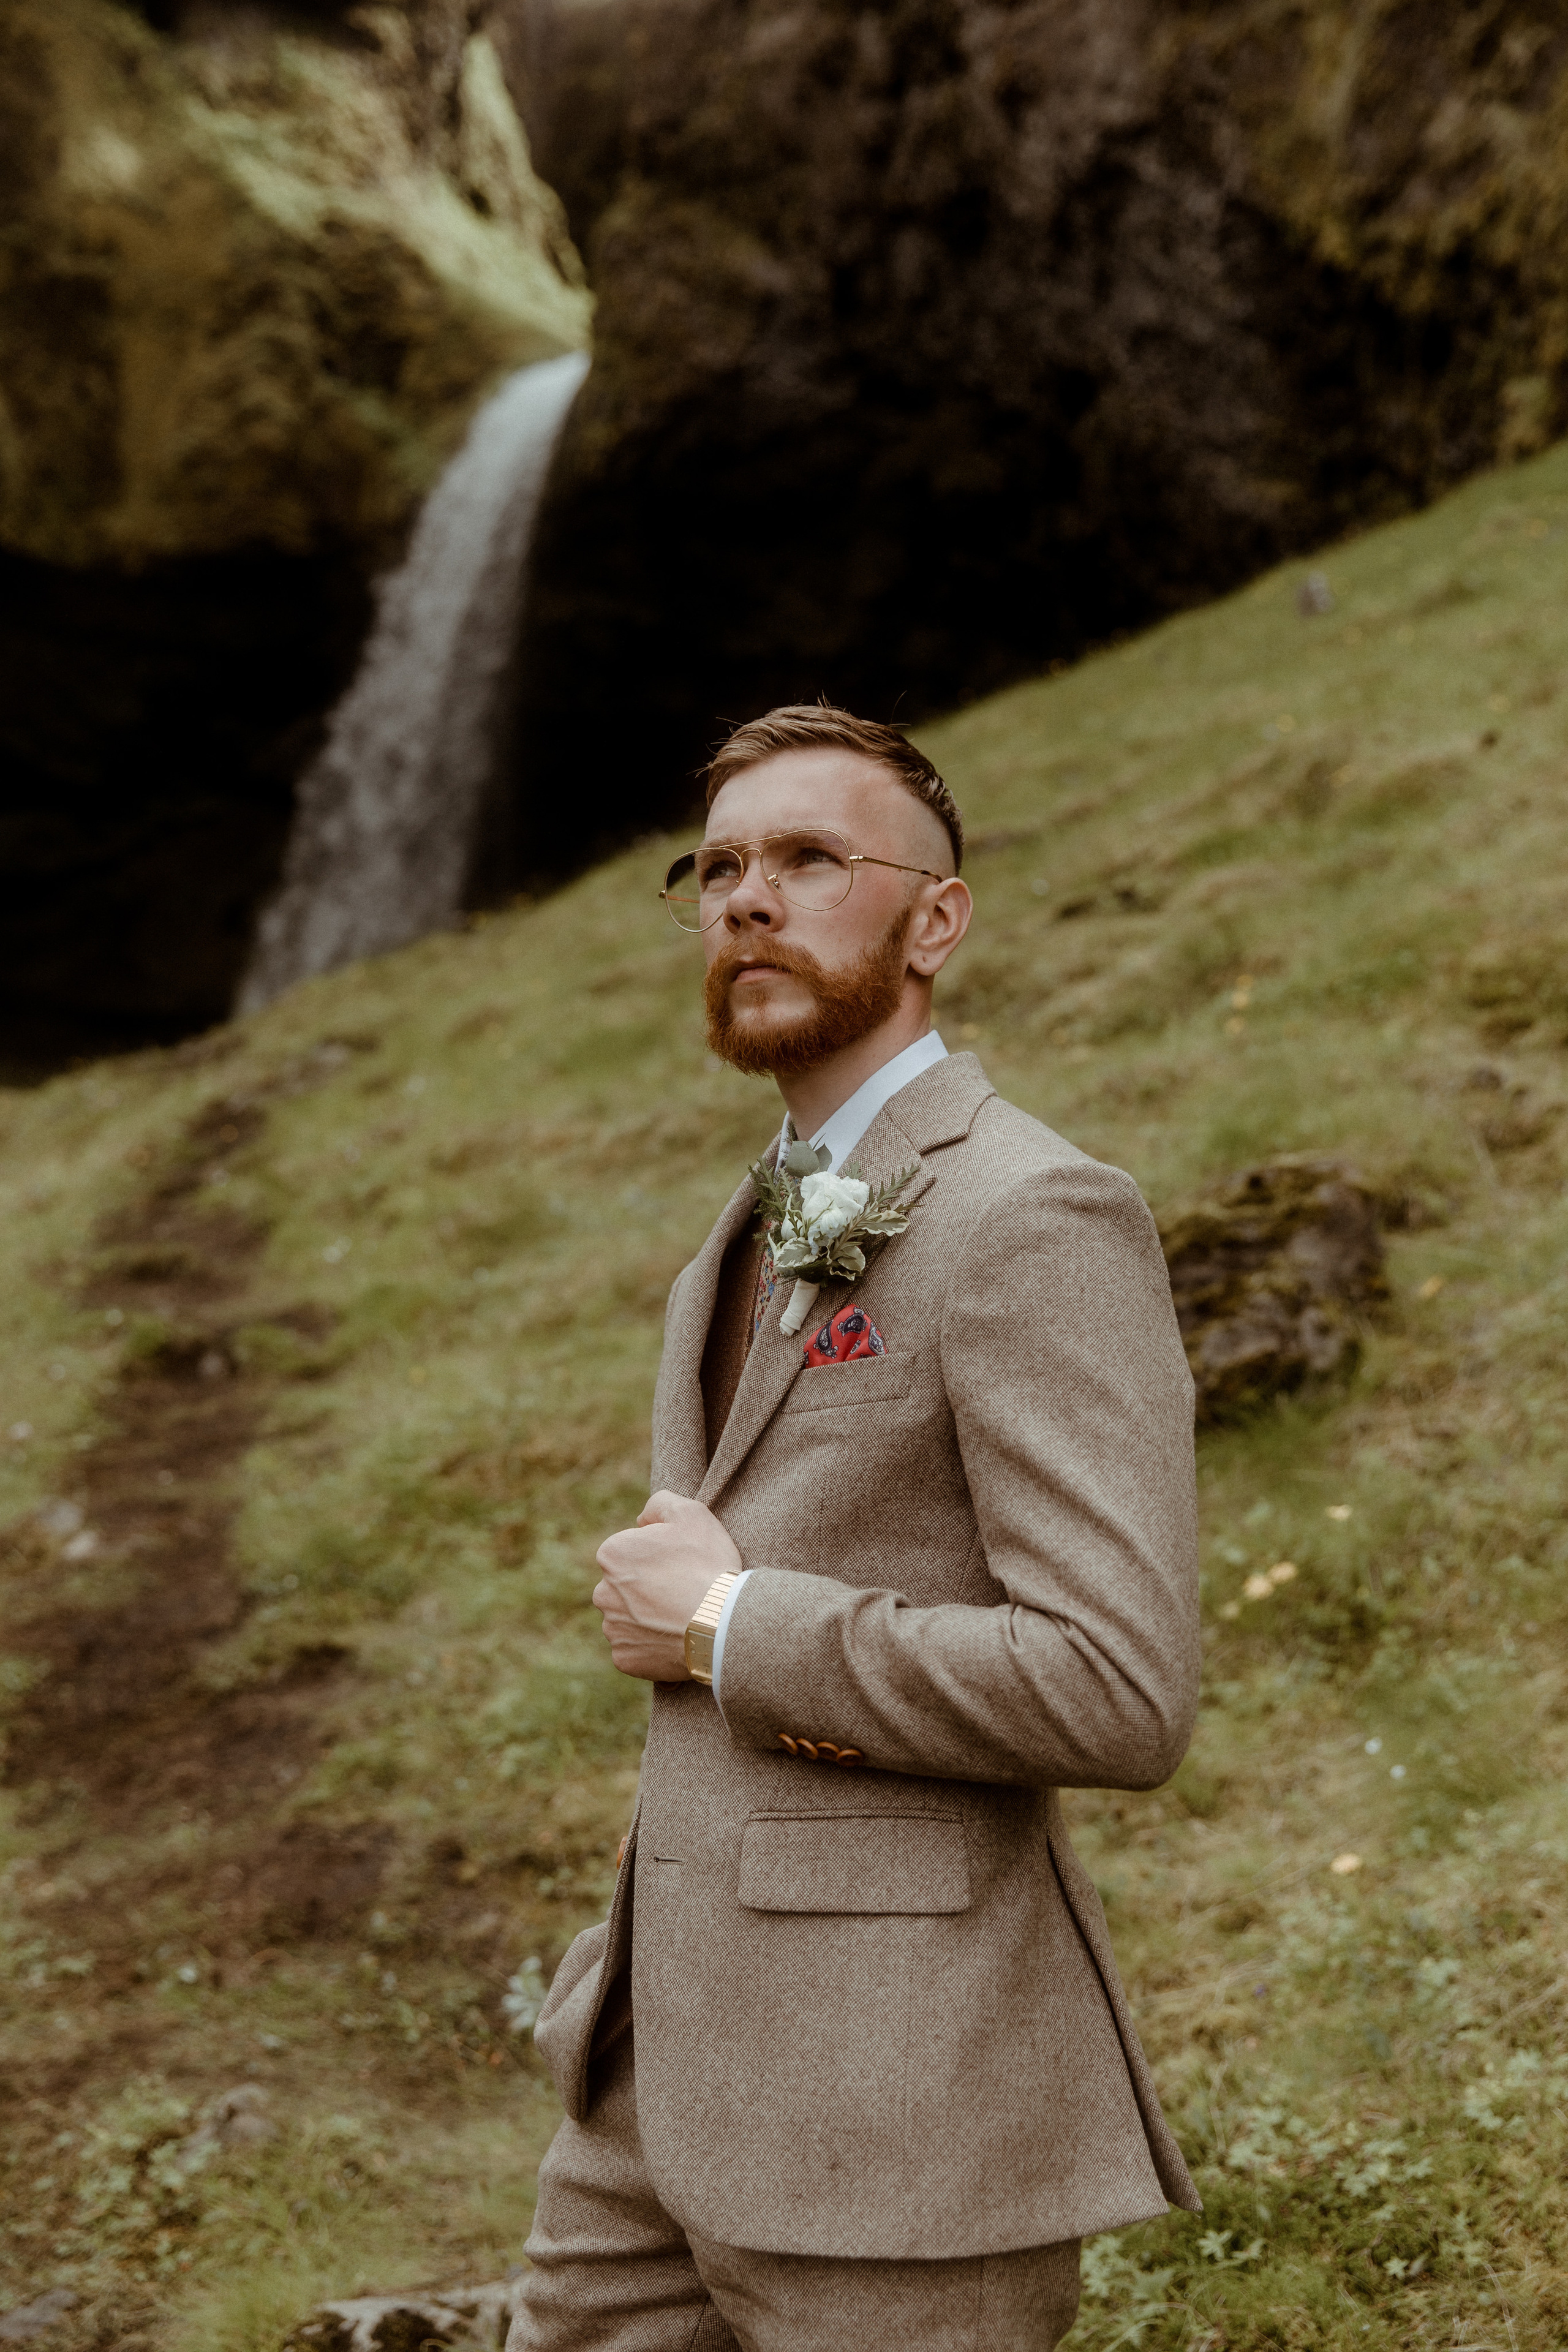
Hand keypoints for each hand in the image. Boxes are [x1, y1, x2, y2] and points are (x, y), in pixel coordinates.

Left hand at [592, 1491, 742, 1681]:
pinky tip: (677, 1638)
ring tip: (684, 1616)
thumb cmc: (707, 1565)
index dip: (659, 1555)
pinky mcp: (625, 1659)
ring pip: (630, 1618)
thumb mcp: (690, 1513)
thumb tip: (642, 1519)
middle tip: (684, 1590)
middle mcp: (603, 1592)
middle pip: (626, 1585)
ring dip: (650, 1617)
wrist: (722, 1623)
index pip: (630, 1550)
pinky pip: (637, 1648)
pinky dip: (653, 1645)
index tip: (683, 1563)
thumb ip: (660, 1504)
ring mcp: (613, 1629)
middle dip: (649, 1586)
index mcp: (611, 1554)